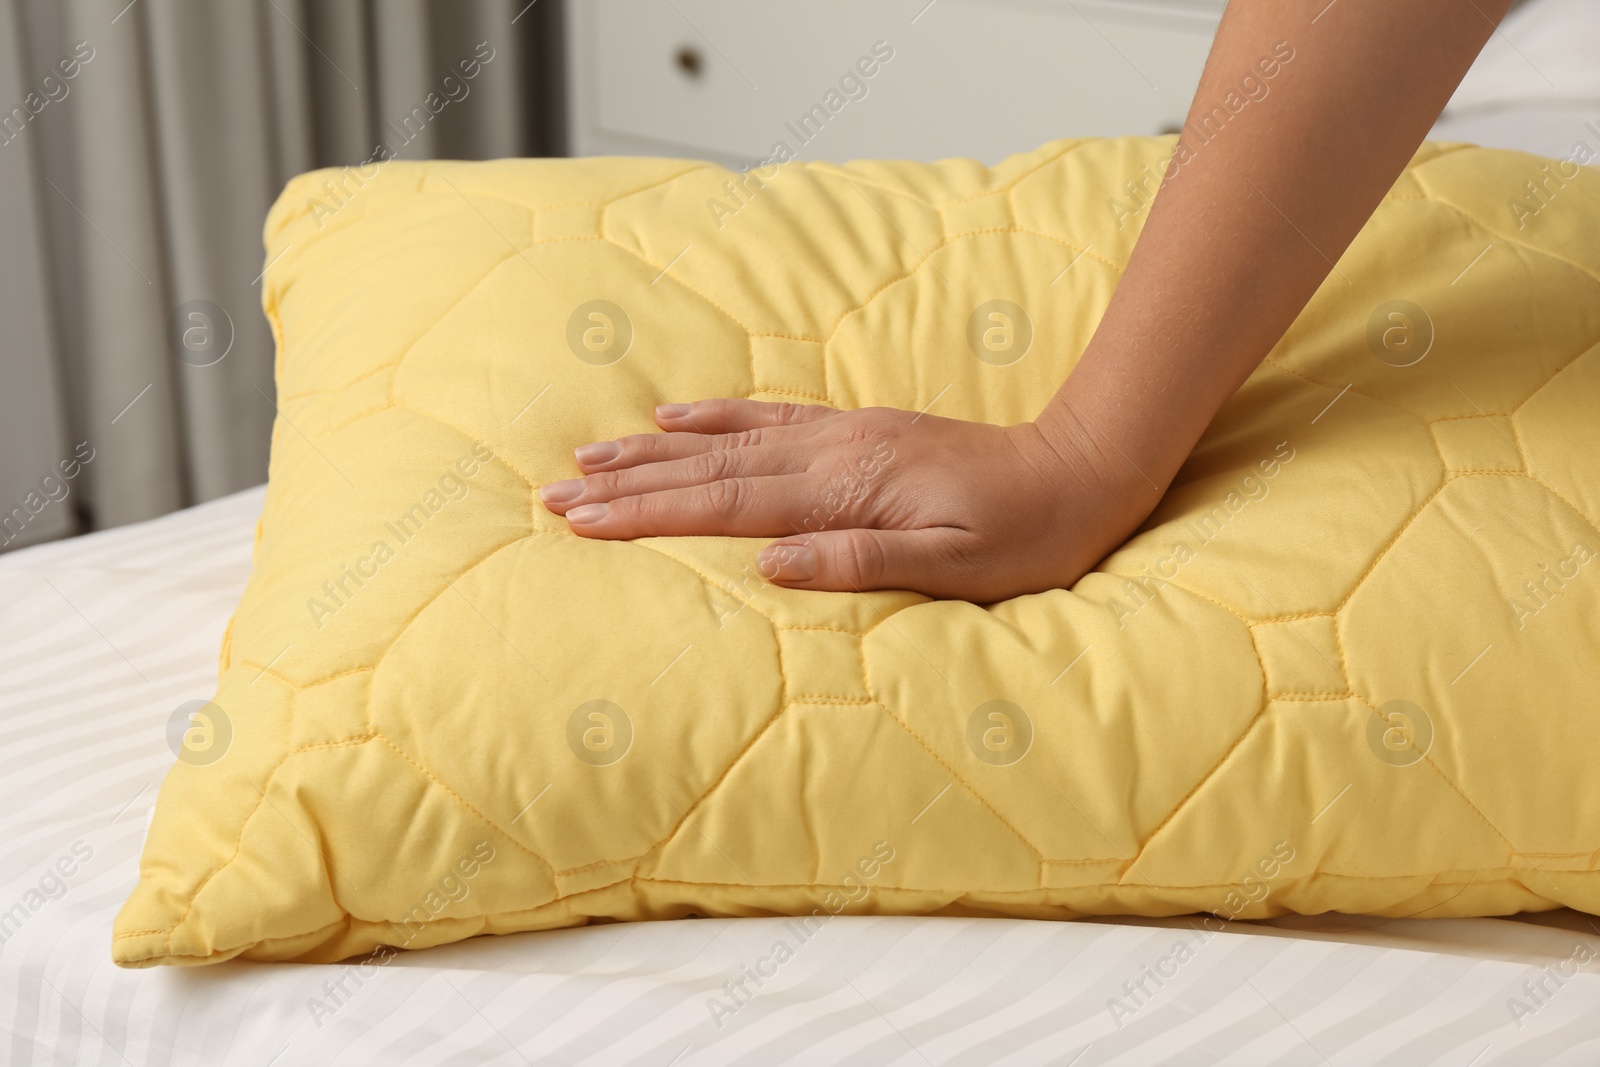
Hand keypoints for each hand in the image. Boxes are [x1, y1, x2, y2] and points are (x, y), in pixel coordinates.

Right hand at [537, 399, 1160, 600]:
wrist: (1080, 468)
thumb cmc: (1027, 535)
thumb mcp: (956, 566)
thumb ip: (861, 562)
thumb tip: (771, 563)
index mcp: (849, 492)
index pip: (727, 506)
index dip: (648, 514)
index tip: (582, 520)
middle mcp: (833, 453)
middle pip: (710, 469)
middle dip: (628, 483)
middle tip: (553, 490)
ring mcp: (841, 435)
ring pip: (727, 440)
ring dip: (655, 450)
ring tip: (590, 453)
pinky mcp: (855, 430)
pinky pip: (768, 419)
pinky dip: (715, 418)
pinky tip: (678, 417)